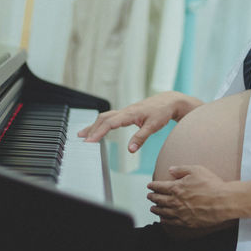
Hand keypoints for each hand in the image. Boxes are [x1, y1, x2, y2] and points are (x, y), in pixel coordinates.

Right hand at [78, 91, 200, 152]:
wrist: (169, 101)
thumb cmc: (162, 112)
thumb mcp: (153, 126)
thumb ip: (141, 138)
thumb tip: (130, 150)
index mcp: (129, 114)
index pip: (109, 123)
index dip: (99, 132)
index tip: (89, 141)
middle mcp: (124, 111)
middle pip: (103, 119)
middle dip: (91, 129)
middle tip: (82, 140)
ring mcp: (124, 112)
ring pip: (104, 117)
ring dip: (93, 126)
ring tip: (82, 134)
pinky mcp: (126, 114)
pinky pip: (109, 117)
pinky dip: (101, 124)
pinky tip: (97, 129)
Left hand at [147, 165, 232, 227]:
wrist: (224, 201)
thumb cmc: (211, 184)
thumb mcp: (196, 170)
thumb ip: (181, 169)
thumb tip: (170, 169)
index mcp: (176, 188)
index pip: (159, 187)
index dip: (153, 186)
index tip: (149, 186)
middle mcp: (175, 201)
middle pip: (159, 199)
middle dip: (152, 197)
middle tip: (149, 196)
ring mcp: (180, 213)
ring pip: (163, 212)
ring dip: (156, 209)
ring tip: (152, 208)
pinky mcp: (187, 222)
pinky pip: (171, 222)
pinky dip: (164, 220)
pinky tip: (162, 219)